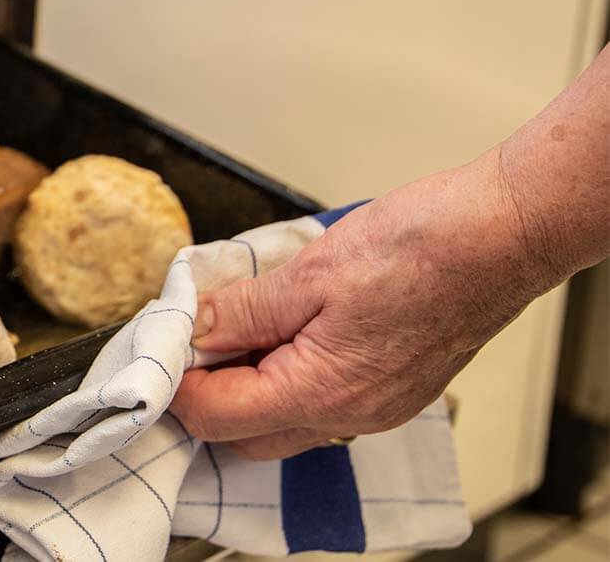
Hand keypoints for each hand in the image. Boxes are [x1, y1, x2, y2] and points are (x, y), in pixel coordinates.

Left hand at [169, 148, 558, 459]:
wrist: (505, 235)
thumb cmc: (423, 249)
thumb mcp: (309, 273)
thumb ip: (242, 310)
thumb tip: (193, 329)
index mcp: (321, 395)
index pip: (215, 417)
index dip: (177, 379)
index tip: (164, 338)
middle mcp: (349, 417)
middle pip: (243, 433)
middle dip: (206, 389)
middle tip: (190, 331)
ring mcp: (373, 407)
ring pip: (280, 420)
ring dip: (245, 380)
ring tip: (235, 318)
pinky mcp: (388, 389)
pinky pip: (318, 400)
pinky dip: (284, 371)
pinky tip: (279, 322)